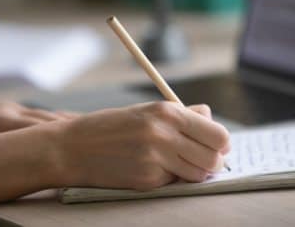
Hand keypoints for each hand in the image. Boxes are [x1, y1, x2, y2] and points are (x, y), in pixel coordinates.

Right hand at [52, 101, 229, 190]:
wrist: (74, 147)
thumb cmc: (111, 127)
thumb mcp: (147, 111)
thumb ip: (182, 115)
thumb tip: (210, 118)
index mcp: (167, 112)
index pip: (218, 134)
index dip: (221, 143)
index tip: (215, 145)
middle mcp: (164, 135)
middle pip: (214, 158)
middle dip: (212, 161)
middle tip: (200, 158)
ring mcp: (155, 160)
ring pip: (199, 175)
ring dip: (194, 172)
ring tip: (177, 163)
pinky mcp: (147, 181)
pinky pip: (174, 183)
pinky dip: (171, 179)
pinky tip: (153, 168)